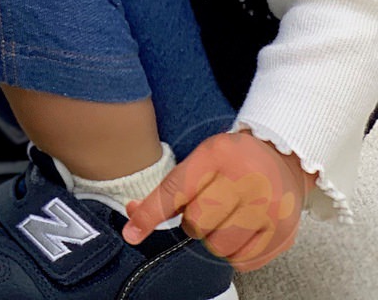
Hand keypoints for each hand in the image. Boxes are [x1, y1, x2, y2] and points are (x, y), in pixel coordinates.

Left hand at [124, 131, 312, 270]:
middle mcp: (247, 180)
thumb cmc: (233, 162)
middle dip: (193, 223)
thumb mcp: (200, 161)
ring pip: (219, 246)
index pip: (176, 191)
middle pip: (197, 224)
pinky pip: (244, 261)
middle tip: (206, 210)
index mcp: (218, 155)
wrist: (283, 159)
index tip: (132, 234)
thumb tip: (133, 216)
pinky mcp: (284, 233)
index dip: (150, 214)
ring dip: (214, 239)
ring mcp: (269, 208)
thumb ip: (168, 190)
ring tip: (225, 220)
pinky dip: (235, 253)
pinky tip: (241, 232)